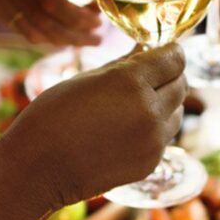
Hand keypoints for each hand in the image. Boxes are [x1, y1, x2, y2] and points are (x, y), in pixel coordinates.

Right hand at [0, 0, 101, 45]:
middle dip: (73, 32)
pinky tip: (65, 39)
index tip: (97, 20)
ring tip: (87, 40)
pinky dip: (47, 39)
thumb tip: (99, 0)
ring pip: (33, 30)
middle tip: (96, 37)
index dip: (75, 16)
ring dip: (63, 40)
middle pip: (42, 18)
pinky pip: (23, 31)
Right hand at [6, 44, 187, 207]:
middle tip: (151, 76)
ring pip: (177, 112)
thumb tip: (144, 50)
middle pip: (181, 84)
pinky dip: (154, 129)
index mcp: (131, 82)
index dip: (171, 52)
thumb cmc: (53, 116)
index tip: (165, 51)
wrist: (38, 169)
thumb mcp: (86, 79)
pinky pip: (164, 137)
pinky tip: (128, 129)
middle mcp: (149, 111)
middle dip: (170, 76)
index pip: (175, 59)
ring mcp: (153, 140)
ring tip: (136, 104)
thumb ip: (122, 64)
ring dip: (165, 104)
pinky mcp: (151, 163)